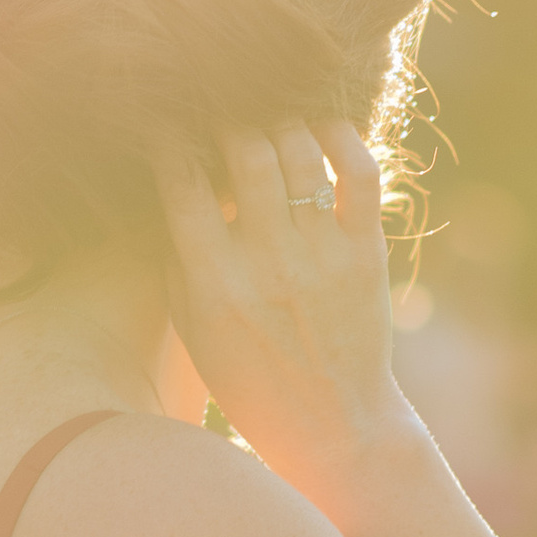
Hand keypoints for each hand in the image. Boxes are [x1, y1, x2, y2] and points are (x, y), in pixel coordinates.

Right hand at [154, 118, 429, 519]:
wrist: (333, 425)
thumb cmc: (250, 377)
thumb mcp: (194, 328)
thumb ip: (179, 259)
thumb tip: (172, 183)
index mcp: (214, 281)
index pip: (183, 183)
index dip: (172, 139)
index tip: (171, 123)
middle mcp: (268, 262)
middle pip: (246, 154)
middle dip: (230, 120)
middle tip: (225, 111)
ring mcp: (321, 255)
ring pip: (299, 154)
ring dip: (281, 121)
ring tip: (270, 114)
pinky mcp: (365, 253)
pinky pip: (359, 174)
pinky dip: (342, 137)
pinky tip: (322, 126)